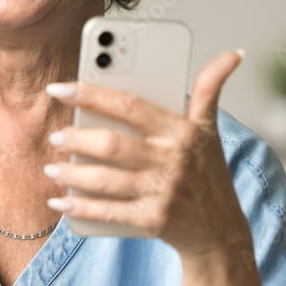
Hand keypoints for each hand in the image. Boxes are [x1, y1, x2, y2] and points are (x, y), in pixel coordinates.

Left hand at [43, 50, 252, 259]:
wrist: (221, 231)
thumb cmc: (207, 174)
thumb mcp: (209, 129)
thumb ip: (210, 89)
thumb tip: (232, 54)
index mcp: (179, 131)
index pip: (128, 105)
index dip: (90, 94)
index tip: (58, 89)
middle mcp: (171, 160)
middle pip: (112, 144)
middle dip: (76, 140)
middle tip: (55, 137)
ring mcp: (162, 192)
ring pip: (105, 180)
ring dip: (72, 175)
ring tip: (52, 169)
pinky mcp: (153, 220)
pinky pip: (108, 212)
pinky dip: (81, 208)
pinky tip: (60, 203)